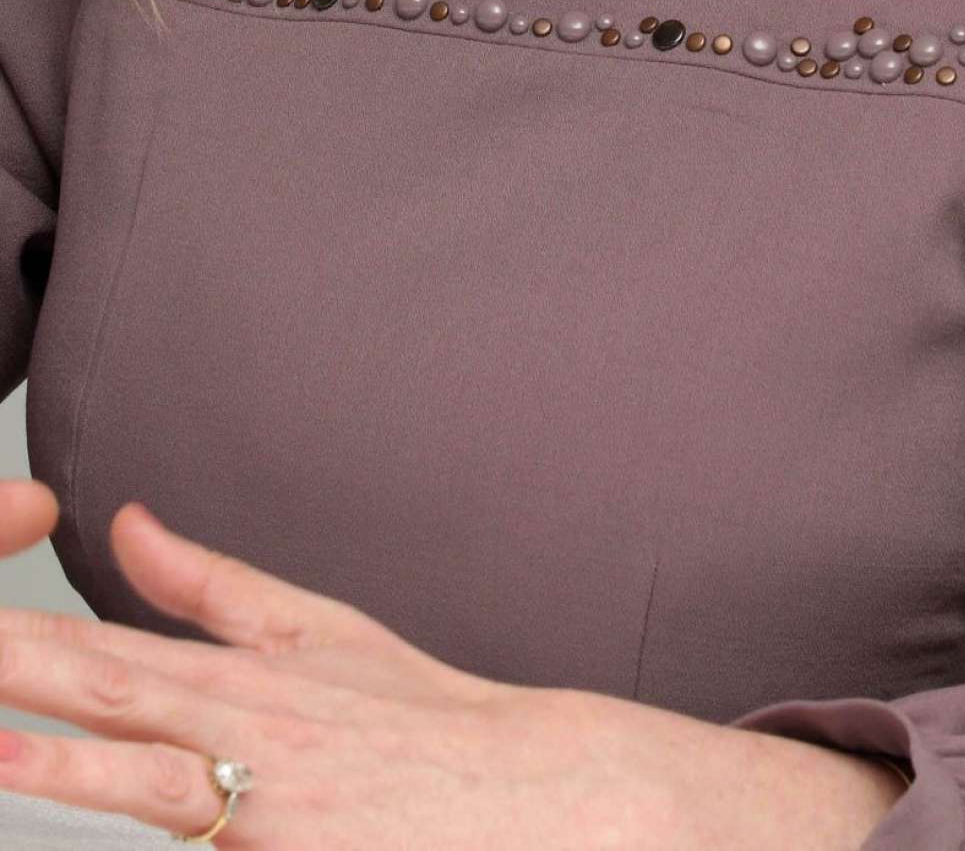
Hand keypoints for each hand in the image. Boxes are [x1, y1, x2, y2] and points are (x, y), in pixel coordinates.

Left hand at [0, 479, 678, 846]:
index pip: (100, 651)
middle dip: (23, 668)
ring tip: (0, 748)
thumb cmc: (422, 722)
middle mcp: (242, 738)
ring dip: (68, 768)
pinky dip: (153, 831)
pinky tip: (96, 809)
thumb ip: (207, 585)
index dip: (21, 637)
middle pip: (108, 699)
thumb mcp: (315, 632)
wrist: (533, 798)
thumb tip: (122, 521)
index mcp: (237, 679)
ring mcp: (267, 814)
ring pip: (148, 791)